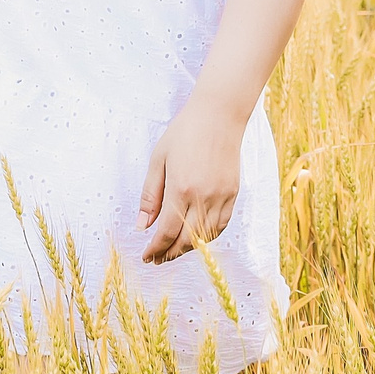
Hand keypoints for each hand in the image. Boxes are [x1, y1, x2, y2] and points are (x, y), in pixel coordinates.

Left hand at [137, 97, 243, 263]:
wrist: (219, 115)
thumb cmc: (184, 133)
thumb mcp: (158, 159)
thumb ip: (150, 195)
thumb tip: (142, 226)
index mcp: (180, 189)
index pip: (166, 232)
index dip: (155, 249)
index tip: (146, 256)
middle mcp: (203, 197)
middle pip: (186, 240)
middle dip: (169, 254)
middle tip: (157, 258)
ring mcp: (221, 197)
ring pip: (204, 237)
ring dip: (188, 248)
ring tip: (174, 249)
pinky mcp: (233, 194)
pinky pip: (221, 226)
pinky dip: (207, 237)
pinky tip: (196, 237)